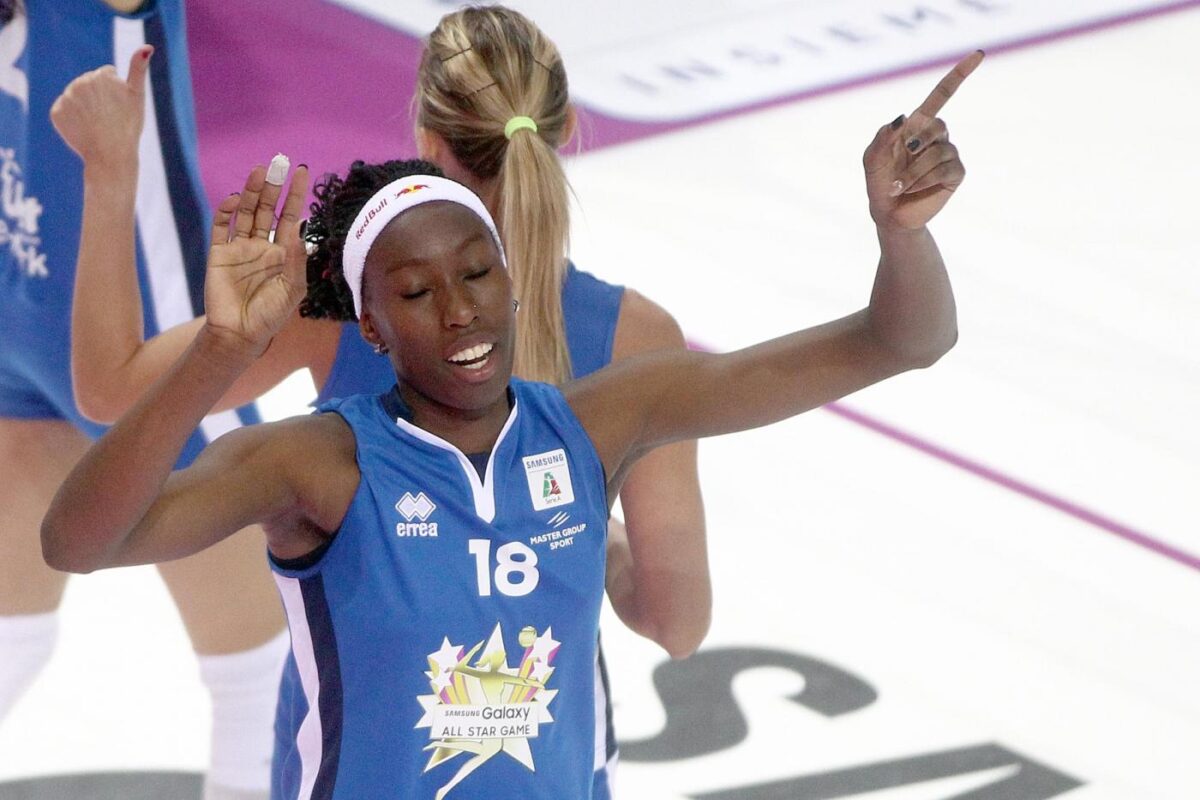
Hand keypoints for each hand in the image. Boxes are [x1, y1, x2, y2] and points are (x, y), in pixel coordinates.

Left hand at [50, 45, 151, 169]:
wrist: (112, 155)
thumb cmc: (128, 126)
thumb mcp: (137, 95)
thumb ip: (139, 68)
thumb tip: (147, 46)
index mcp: (101, 75)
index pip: (105, 75)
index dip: (115, 93)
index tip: (120, 108)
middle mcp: (81, 82)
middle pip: (89, 85)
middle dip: (98, 98)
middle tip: (109, 117)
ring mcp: (67, 97)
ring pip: (76, 98)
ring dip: (85, 108)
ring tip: (97, 124)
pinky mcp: (56, 112)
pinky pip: (64, 112)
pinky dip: (72, 120)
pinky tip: (84, 129)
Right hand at [205, 163, 309, 356]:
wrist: (240, 333)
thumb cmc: (271, 316)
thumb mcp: (292, 290)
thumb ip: (297, 261)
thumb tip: (302, 233)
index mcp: (283, 253)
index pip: (291, 217)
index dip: (296, 195)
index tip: (302, 172)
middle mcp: (262, 246)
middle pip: (268, 209)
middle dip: (274, 187)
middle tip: (279, 162)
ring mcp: (240, 248)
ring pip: (246, 213)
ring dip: (253, 192)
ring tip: (260, 171)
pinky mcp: (218, 254)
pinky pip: (221, 227)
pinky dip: (227, 212)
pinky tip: (236, 200)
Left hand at [864, 50, 982, 230]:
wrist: (889, 214)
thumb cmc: (879, 183)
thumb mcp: (871, 158)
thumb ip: (882, 136)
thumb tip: (904, 116)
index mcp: (917, 125)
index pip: (942, 95)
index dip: (959, 74)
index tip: (978, 54)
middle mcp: (936, 137)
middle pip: (938, 125)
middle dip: (918, 142)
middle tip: (903, 157)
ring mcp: (949, 155)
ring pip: (939, 152)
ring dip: (914, 171)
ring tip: (900, 186)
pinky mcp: (956, 174)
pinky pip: (947, 169)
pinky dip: (925, 180)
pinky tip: (913, 190)